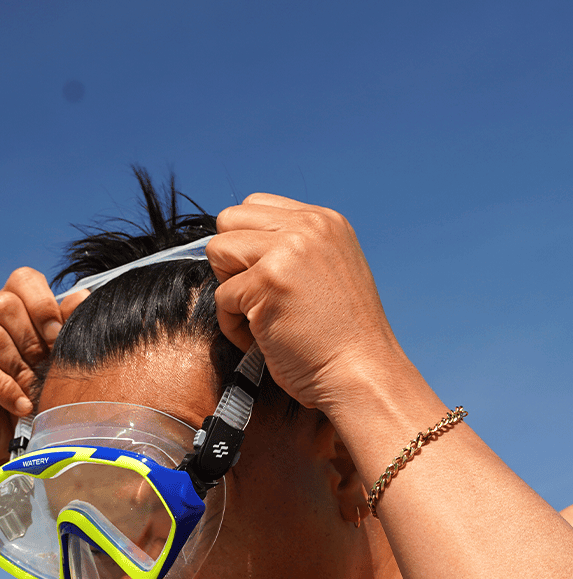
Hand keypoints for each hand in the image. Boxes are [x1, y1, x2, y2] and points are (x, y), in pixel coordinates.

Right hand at [0, 267, 86, 471]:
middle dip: (31, 343)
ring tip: (30, 393)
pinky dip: (2, 387)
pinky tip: (16, 404)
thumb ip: (62, 329)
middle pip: (6, 304)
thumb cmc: (24, 399)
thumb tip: (82, 297)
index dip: (43, 306)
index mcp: (4, 303)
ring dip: (18, 370)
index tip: (57, 339)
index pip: (23, 279)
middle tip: (42, 373)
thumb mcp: (49, 363)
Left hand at [207, 194, 402, 413]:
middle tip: (256, 296)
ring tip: (257, 317)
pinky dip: (232, 325)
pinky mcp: (266, 282)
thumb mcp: (329, 272)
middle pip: (229, 220)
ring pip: (217, 250)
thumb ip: (293, 251)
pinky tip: (261, 339)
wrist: (361, 374)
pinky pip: (221, 297)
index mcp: (323, 221)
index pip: (255, 205)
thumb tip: (241, 250)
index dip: (247, 244)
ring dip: (228, 289)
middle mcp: (307, 227)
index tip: (264, 279)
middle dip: (231, 261)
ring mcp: (286, 252)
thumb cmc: (341, 339)